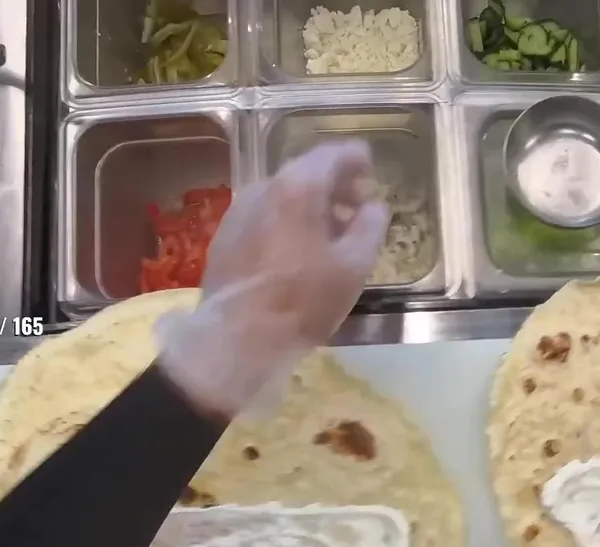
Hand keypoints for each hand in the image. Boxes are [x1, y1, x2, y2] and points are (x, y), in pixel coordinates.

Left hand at [155, 142, 390, 417]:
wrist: (237, 338)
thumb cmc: (303, 301)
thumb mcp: (353, 268)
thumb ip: (370, 228)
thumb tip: (374, 207)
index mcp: (298, 189)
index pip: (330, 155)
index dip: (355, 157)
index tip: (371, 166)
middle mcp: (264, 189)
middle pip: (304, 172)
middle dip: (334, 182)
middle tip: (357, 203)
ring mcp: (239, 212)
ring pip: (282, 194)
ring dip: (310, 203)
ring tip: (331, 231)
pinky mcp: (225, 237)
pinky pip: (265, 215)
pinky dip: (287, 219)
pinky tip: (299, 249)